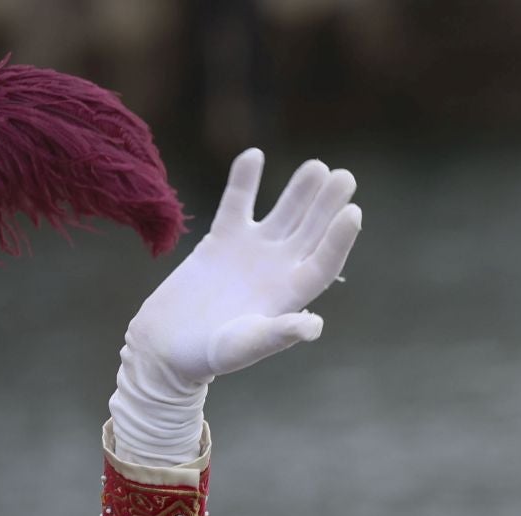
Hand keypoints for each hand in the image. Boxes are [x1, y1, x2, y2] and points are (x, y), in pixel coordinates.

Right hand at [127, 149, 362, 384]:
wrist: (166, 347)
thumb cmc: (207, 355)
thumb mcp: (244, 346)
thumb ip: (278, 334)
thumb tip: (314, 325)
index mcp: (289, 295)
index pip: (323, 262)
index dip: (340, 239)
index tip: (354, 212)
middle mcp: (277, 270)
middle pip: (311, 232)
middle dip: (327, 205)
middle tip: (345, 177)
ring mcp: (252, 252)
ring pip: (283, 214)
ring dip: (299, 191)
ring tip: (317, 165)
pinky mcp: (222, 240)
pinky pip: (237, 203)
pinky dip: (245, 181)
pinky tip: (255, 154)